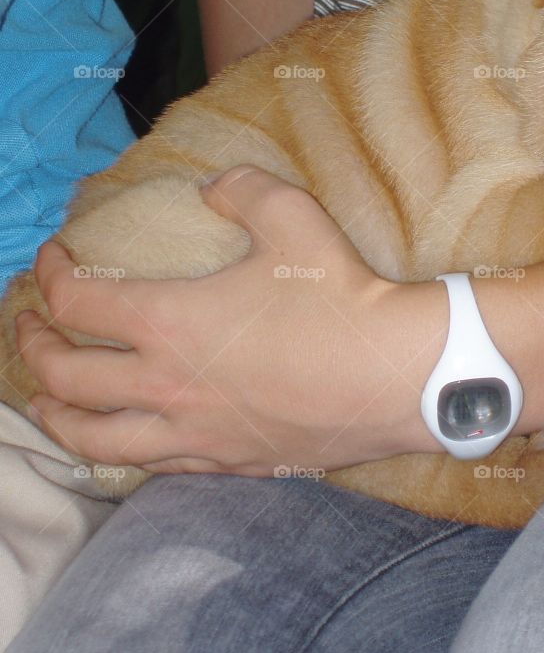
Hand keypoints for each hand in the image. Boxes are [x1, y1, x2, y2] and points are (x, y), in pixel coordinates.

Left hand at [16, 167, 444, 476]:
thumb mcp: (292, 217)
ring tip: (44, 402)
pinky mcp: (225, 463)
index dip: (49, 276)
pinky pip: (150, 465)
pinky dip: (118, 450)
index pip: (75, 303)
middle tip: (31, 329)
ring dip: (55, 417)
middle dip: (33, 348)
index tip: (52, 259)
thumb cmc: (341, 297)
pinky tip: (123, 437)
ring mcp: (192, 433)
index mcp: (168, 323)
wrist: (397, 376)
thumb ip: (240, 188)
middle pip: (65, 379)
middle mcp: (165, 386)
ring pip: (93, 439)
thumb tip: (211, 187)